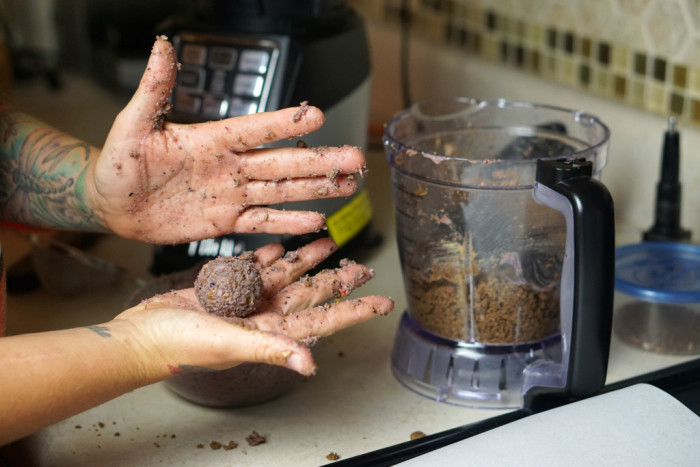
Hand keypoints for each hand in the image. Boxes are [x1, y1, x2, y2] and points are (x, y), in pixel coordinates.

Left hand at [91, 37, 365, 243]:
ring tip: (347, 185)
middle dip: (320, 160)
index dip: (285, 124)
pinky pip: (262, 222)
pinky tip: (316, 221)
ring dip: (316, 188)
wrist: (112, 205)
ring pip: (282, 191)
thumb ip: (154, 90)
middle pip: (283, 162)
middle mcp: (230, 166)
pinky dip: (288, 223)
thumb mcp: (133, 125)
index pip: (256, 129)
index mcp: (211, 139)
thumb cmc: (119, 163)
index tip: (317, 116)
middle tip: (355, 157)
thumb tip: (162, 46)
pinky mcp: (225, 221)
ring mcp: (231, 194)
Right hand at [115, 238, 393, 375]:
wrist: (144, 333)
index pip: (324, 319)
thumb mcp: (229, 344)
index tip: (382, 303)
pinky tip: (283, 243)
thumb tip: (311, 364)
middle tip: (363, 266)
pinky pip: (257, 267)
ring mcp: (248, 299)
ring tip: (329, 241)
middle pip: (313, 294)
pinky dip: (271, 255)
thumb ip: (271, 350)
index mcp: (272, 332)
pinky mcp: (228, 286)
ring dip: (308, 259)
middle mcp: (265, 315)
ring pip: (288, 275)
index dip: (355, 311)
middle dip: (338, 280)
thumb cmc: (181, 345)